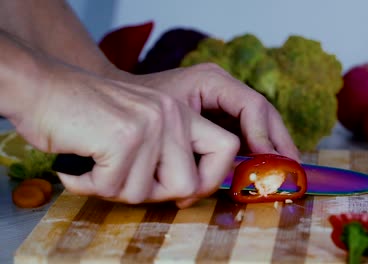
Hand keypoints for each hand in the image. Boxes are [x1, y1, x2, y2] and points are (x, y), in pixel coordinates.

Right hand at [12, 60, 239, 207]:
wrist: (43, 88)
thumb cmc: (89, 116)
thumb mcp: (142, 127)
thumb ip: (169, 154)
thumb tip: (189, 194)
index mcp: (181, 112)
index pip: (227, 147)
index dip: (213, 179)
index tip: (186, 193)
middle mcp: (172, 115)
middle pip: (188, 185)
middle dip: (152, 193)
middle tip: (123, 175)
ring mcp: (150, 125)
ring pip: (146, 193)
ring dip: (114, 187)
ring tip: (97, 161)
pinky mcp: (124, 137)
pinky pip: (112, 187)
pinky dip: (89, 183)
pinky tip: (81, 160)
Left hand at [120, 63, 299, 160]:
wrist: (123, 103)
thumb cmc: (141, 110)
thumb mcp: (169, 127)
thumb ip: (197, 147)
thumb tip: (223, 178)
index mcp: (213, 80)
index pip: (252, 105)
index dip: (263, 134)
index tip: (267, 160)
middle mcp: (225, 86)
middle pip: (264, 113)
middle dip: (279, 141)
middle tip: (292, 167)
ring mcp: (226, 99)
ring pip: (260, 122)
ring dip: (273, 146)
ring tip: (285, 170)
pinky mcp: (223, 113)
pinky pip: (248, 130)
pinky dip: (258, 149)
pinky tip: (263, 167)